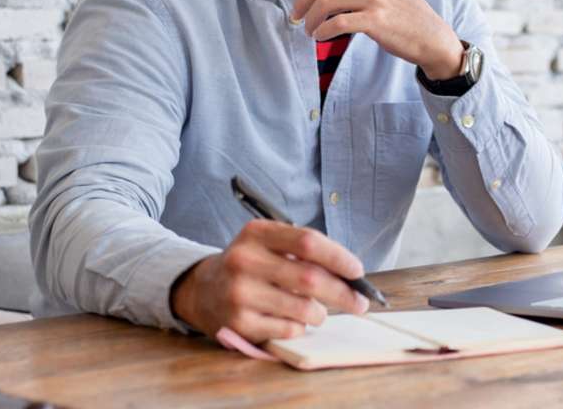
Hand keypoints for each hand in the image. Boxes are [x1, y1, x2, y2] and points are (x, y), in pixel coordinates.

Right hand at [170, 219, 369, 342]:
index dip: (339, 257)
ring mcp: (240, 293)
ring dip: (319, 313)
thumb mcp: (267, 244)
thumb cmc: (251, 265)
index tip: (357, 271)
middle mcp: (245, 260)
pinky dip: (299, 327)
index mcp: (257, 233)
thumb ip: (303, 251)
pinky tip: (291, 320)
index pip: (308, 242)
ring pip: (302, 308)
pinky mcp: (239, 323)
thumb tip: (350, 274)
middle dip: (342, 293)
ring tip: (316, 311)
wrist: (203, 290)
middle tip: (359, 302)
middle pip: (310, 278)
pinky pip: (288, 329)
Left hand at [289, 0, 464, 79]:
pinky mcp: (376, 20)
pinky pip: (338, 23)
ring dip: (310, 18)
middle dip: (303, 0)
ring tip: (309, 29)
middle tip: (296, 14)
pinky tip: (321, 37)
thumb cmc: (406, 10)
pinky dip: (323, 31)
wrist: (431, 36)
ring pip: (326, 2)